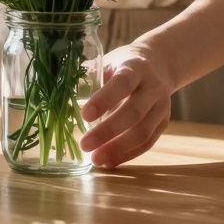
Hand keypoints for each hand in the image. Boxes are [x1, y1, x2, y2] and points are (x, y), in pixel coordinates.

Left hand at [79, 43, 173, 168]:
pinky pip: (147, 143)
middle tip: (84, 145)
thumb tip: (60, 95)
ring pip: (143, 132)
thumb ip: (89, 77)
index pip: (122, 84)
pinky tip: (109, 162)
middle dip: (108, 132)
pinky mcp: (163, 122)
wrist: (159, 64)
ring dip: (118, 149)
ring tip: (95, 159)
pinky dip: (127, 154)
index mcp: (135, 67)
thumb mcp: (108, 61)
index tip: (84, 116)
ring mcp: (162, 106)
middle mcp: (153, 87)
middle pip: (134, 113)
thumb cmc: (123, 64)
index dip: (104, 100)